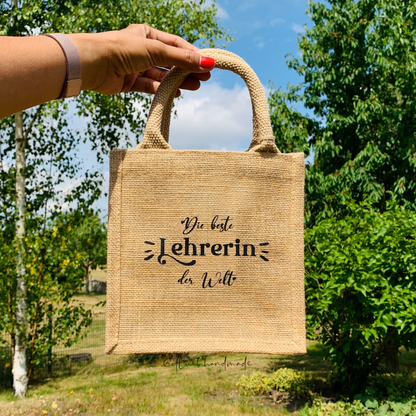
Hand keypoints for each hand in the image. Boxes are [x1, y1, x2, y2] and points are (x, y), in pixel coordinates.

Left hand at [68, 24, 214, 96]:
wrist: (92, 64)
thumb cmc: (122, 49)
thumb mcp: (156, 50)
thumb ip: (181, 59)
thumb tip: (207, 63)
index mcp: (147, 34)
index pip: (175, 44)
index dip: (192, 54)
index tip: (208, 64)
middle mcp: (142, 49)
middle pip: (170, 61)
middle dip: (187, 70)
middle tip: (204, 79)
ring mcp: (136, 66)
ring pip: (162, 75)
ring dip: (177, 81)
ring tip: (195, 87)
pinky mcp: (130, 82)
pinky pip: (151, 86)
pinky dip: (163, 89)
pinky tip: (176, 94)